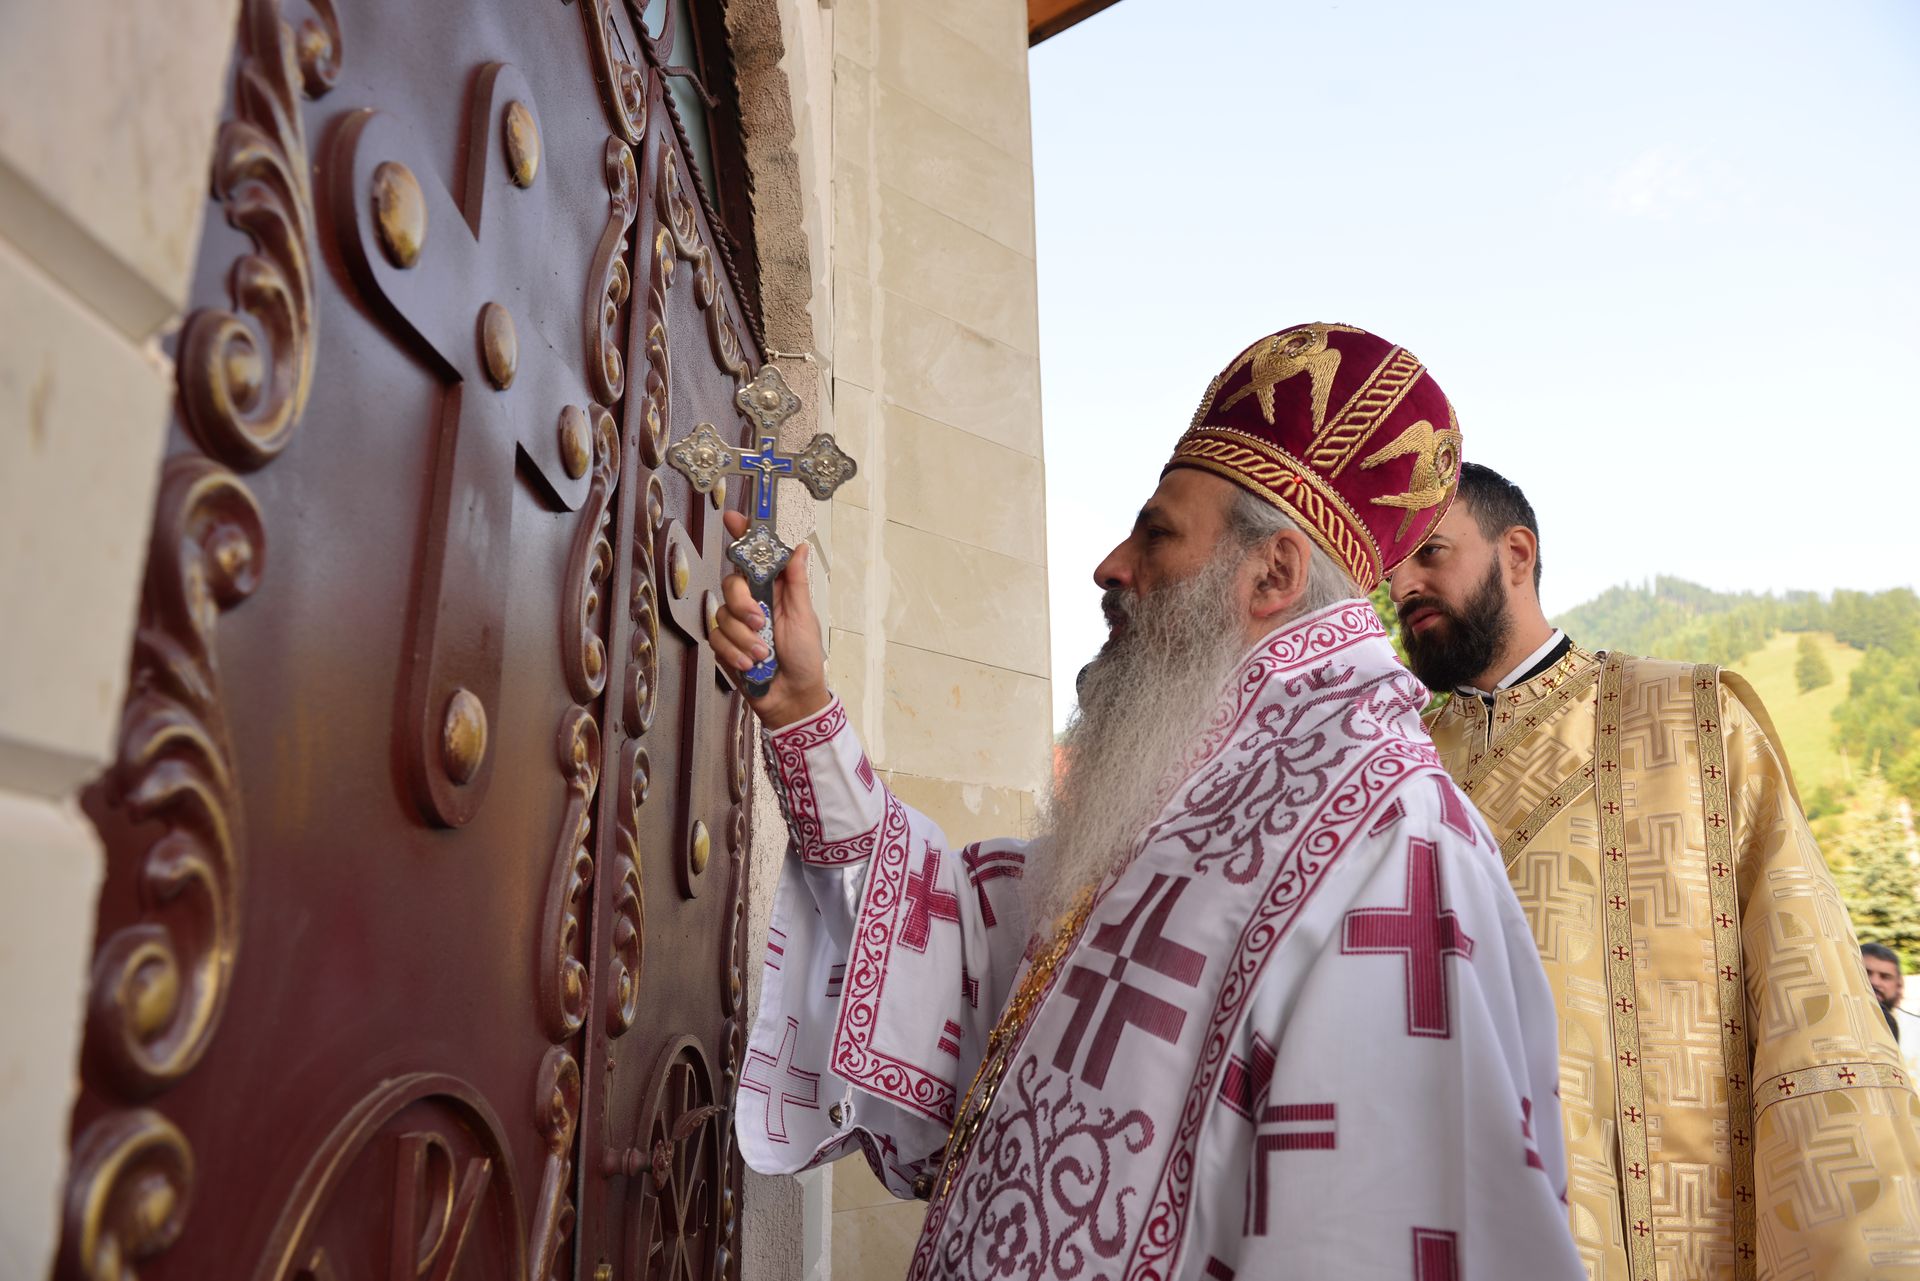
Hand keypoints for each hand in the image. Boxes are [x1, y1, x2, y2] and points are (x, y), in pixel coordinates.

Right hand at [710, 510, 831, 728]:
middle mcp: (752, 602)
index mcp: (773, 590)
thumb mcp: (804, 616)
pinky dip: (734, 653)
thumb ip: (796, 582)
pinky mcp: (725, 646)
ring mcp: (736, 624)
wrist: (792, 697)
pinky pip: (717, 639)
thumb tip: (799, 546)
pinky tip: (750, 665)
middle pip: (731, 584)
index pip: (754, 556)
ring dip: (744, 638)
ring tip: (763, 655)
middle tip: (760, 623)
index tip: (733, 518)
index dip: (742, 535)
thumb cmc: (804, 656)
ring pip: (722, 615)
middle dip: (743, 604)